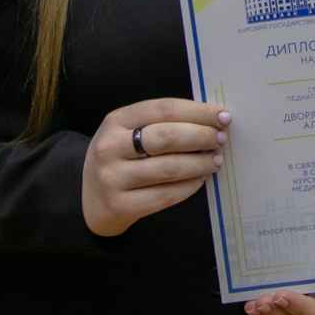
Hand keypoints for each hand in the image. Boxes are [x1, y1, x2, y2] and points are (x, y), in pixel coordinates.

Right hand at [80, 99, 227, 236]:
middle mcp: (110, 147)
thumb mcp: (129, 132)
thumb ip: (163, 123)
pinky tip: (200, 180)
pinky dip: (189, 187)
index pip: (164, 109)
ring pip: (169, 168)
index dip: (197, 111)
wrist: (91, 199)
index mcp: (116, 120)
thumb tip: (212, 120)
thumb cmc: (121, 158)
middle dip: (201, 136)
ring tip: (215, 160)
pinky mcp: (120, 205)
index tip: (223, 116)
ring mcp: (112, 178)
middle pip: (166, 137)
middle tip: (220, 139)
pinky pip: (164, 195)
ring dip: (199, 163)